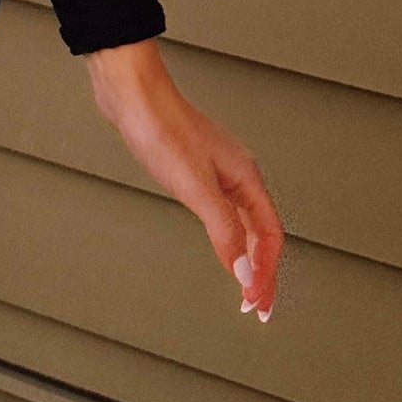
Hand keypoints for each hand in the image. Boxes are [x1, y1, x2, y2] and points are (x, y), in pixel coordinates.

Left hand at [84, 38, 283, 320]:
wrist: (131, 93)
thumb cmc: (161, 130)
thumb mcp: (194, 187)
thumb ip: (223, 230)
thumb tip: (244, 274)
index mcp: (246, 179)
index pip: (270, 236)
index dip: (267, 273)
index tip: (258, 306)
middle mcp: (238, 175)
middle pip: (261, 232)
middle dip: (261, 272)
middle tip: (255, 308)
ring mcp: (217, 171)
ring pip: (243, 223)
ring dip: (245, 257)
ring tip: (243, 287)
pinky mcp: (195, 168)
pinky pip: (223, 211)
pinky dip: (228, 237)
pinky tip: (220, 245)